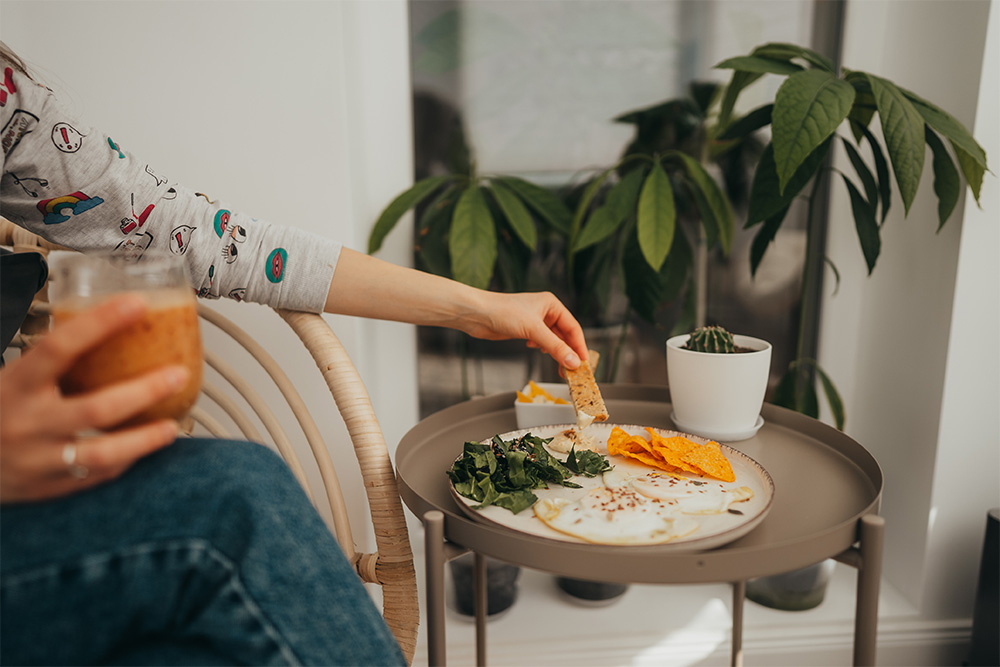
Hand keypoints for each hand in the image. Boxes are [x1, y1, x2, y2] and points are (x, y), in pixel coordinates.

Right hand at [0, 294, 188, 503]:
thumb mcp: (14, 378)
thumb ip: (55, 360)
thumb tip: (109, 320)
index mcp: (16, 385)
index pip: (59, 348)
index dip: (100, 323)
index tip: (137, 305)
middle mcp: (26, 423)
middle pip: (95, 409)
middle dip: (144, 391)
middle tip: (177, 374)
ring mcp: (37, 459)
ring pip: (102, 453)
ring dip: (144, 439)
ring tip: (171, 425)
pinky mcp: (48, 486)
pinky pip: (97, 475)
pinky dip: (125, 459)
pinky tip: (144, 446)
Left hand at [459, 291, 588, 370]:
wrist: (477, 314)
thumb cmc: (502, 311)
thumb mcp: (533, 330)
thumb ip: (555, 347)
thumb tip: (573, 362)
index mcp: (551, 304)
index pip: (573, 328)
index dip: (580, 346)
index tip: (584, 363)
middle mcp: (545, 311)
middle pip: (564, 335)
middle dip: (568, 352)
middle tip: (574, 370)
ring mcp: (534, 321)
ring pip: (552, 340)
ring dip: (556, 353)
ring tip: (560, 367)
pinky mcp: (524, 330)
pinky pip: (541, 342)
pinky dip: (543, 349)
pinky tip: (538, 351)